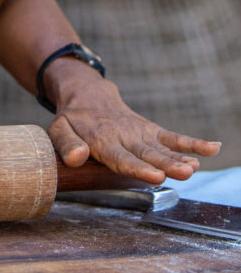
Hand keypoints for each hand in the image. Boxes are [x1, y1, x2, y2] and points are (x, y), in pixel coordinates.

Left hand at [46, 65, 220, 183]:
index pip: (122, 158)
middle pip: (148, 154)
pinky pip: (173, 137)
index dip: (139, 168)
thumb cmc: (73, 119)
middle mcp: (126, 136)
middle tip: (185, 172)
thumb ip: (67, 145)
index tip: (156, 177)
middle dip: (167, 165)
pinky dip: (192, 143)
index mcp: (102, 140)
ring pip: (163, 147)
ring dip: (181, 157)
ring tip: (196, 166)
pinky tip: (213, 148)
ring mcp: (141, 133)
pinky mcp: (151, 130)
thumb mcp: (59, 130)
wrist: (88, 94)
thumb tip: (76, 158)